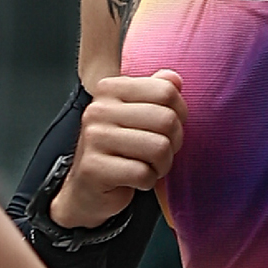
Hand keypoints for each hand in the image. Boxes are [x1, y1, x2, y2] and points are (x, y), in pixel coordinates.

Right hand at [51, 69, 185, 228]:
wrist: (89, 188)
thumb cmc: (120, 150)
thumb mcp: (138, 115)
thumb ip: (156, 91)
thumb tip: (174, 79)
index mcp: (109, 89)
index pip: (166, 91)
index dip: (179, 114)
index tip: (164, 128)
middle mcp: (98, 110)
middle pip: (166, 119)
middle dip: (173, 143)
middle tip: (159, 153)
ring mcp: (93, 138)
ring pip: (159, 147)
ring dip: (161, 165)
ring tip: (148, 166)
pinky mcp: (93, 168)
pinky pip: (143, 174)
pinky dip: (147, 181)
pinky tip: (134, 180)